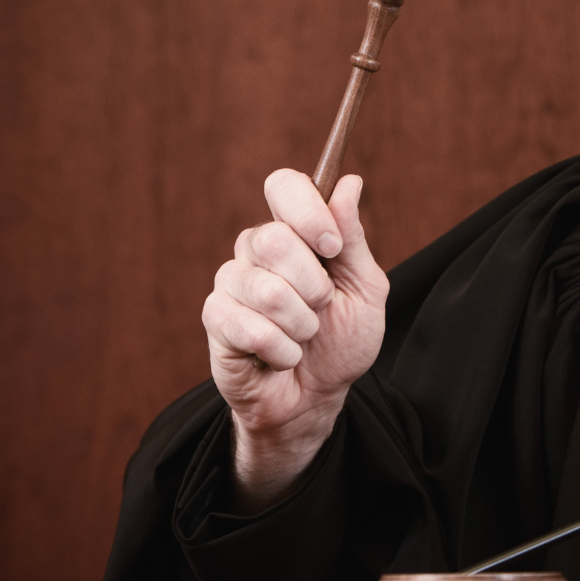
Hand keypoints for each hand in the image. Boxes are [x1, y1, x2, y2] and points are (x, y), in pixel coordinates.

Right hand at [202, 170, 387, 510]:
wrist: (318, 397)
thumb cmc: (342, 340)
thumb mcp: (364, 288)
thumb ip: (352, 238)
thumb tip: (348, 183)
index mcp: (295, 233)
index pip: (283, 186)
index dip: (307, 210)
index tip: (332, 246)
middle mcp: (256, 250)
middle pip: (272, 237)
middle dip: (313, 284)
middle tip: (322, 305)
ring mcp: (231, 283)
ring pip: (266, 289)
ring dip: (302, 324)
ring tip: (304, 337)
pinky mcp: (215, 321)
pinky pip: (251, 329)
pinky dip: (283, 350)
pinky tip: (283, 357)